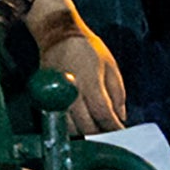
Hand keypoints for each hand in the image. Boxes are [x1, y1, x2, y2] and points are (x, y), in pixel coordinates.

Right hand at [34, 11, 130, 128]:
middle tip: (112, 134)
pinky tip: (81, 124)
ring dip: (86, 133)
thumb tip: (120, 117)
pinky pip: (60, 120)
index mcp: (90, 82)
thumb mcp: (111, 66)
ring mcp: (57, 96)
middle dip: (102, 133)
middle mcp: (72, 92)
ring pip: (71, 128)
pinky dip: (71, 128)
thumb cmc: (87, 47)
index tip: (122, 132)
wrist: (57, 34)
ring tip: (97, 131)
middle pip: (87, 126)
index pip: (103, 114)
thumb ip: (117, 94)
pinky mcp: (47, 98)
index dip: (114, 128)